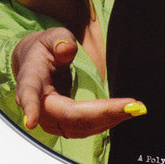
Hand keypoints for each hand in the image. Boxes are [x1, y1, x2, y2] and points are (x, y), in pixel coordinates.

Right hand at [12, 27, 145, 137]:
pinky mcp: (64, 124)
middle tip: (133, 106)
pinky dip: (107, 121)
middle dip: (103, 113)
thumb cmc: (46, 48)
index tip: (30, 121)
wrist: (38, 65)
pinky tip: (124, 112)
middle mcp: (39, 104)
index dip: (30, 107)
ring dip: (110, 119)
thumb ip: (60, 40)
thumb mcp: (53, 36)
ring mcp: (50, 119)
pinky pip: (85, 127)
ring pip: (80, 127)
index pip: (29, 93)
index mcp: (31, 78)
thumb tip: (66, 49)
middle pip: (69, 115)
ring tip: (135, 108)